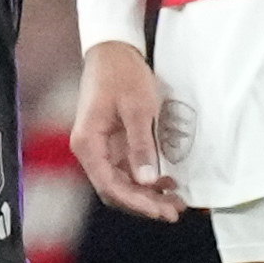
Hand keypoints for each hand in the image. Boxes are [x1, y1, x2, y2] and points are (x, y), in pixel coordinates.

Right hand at [70, 40, 184, 220]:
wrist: (112, 51)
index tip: (160, 210)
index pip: (109, 185)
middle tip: (174, 211)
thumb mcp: (137, 109)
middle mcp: (89, 150)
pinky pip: (127, 170)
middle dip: (144, 204)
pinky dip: (145, 180)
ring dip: (146, 195)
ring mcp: (100, 148)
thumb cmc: (122, 75)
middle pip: (114, 189)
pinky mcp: (111, 143)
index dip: (135, 202)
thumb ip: (141, 146)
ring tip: (175, 201)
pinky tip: (167, 183)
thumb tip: (146, 180)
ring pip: (121, 183)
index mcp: (88, 143)